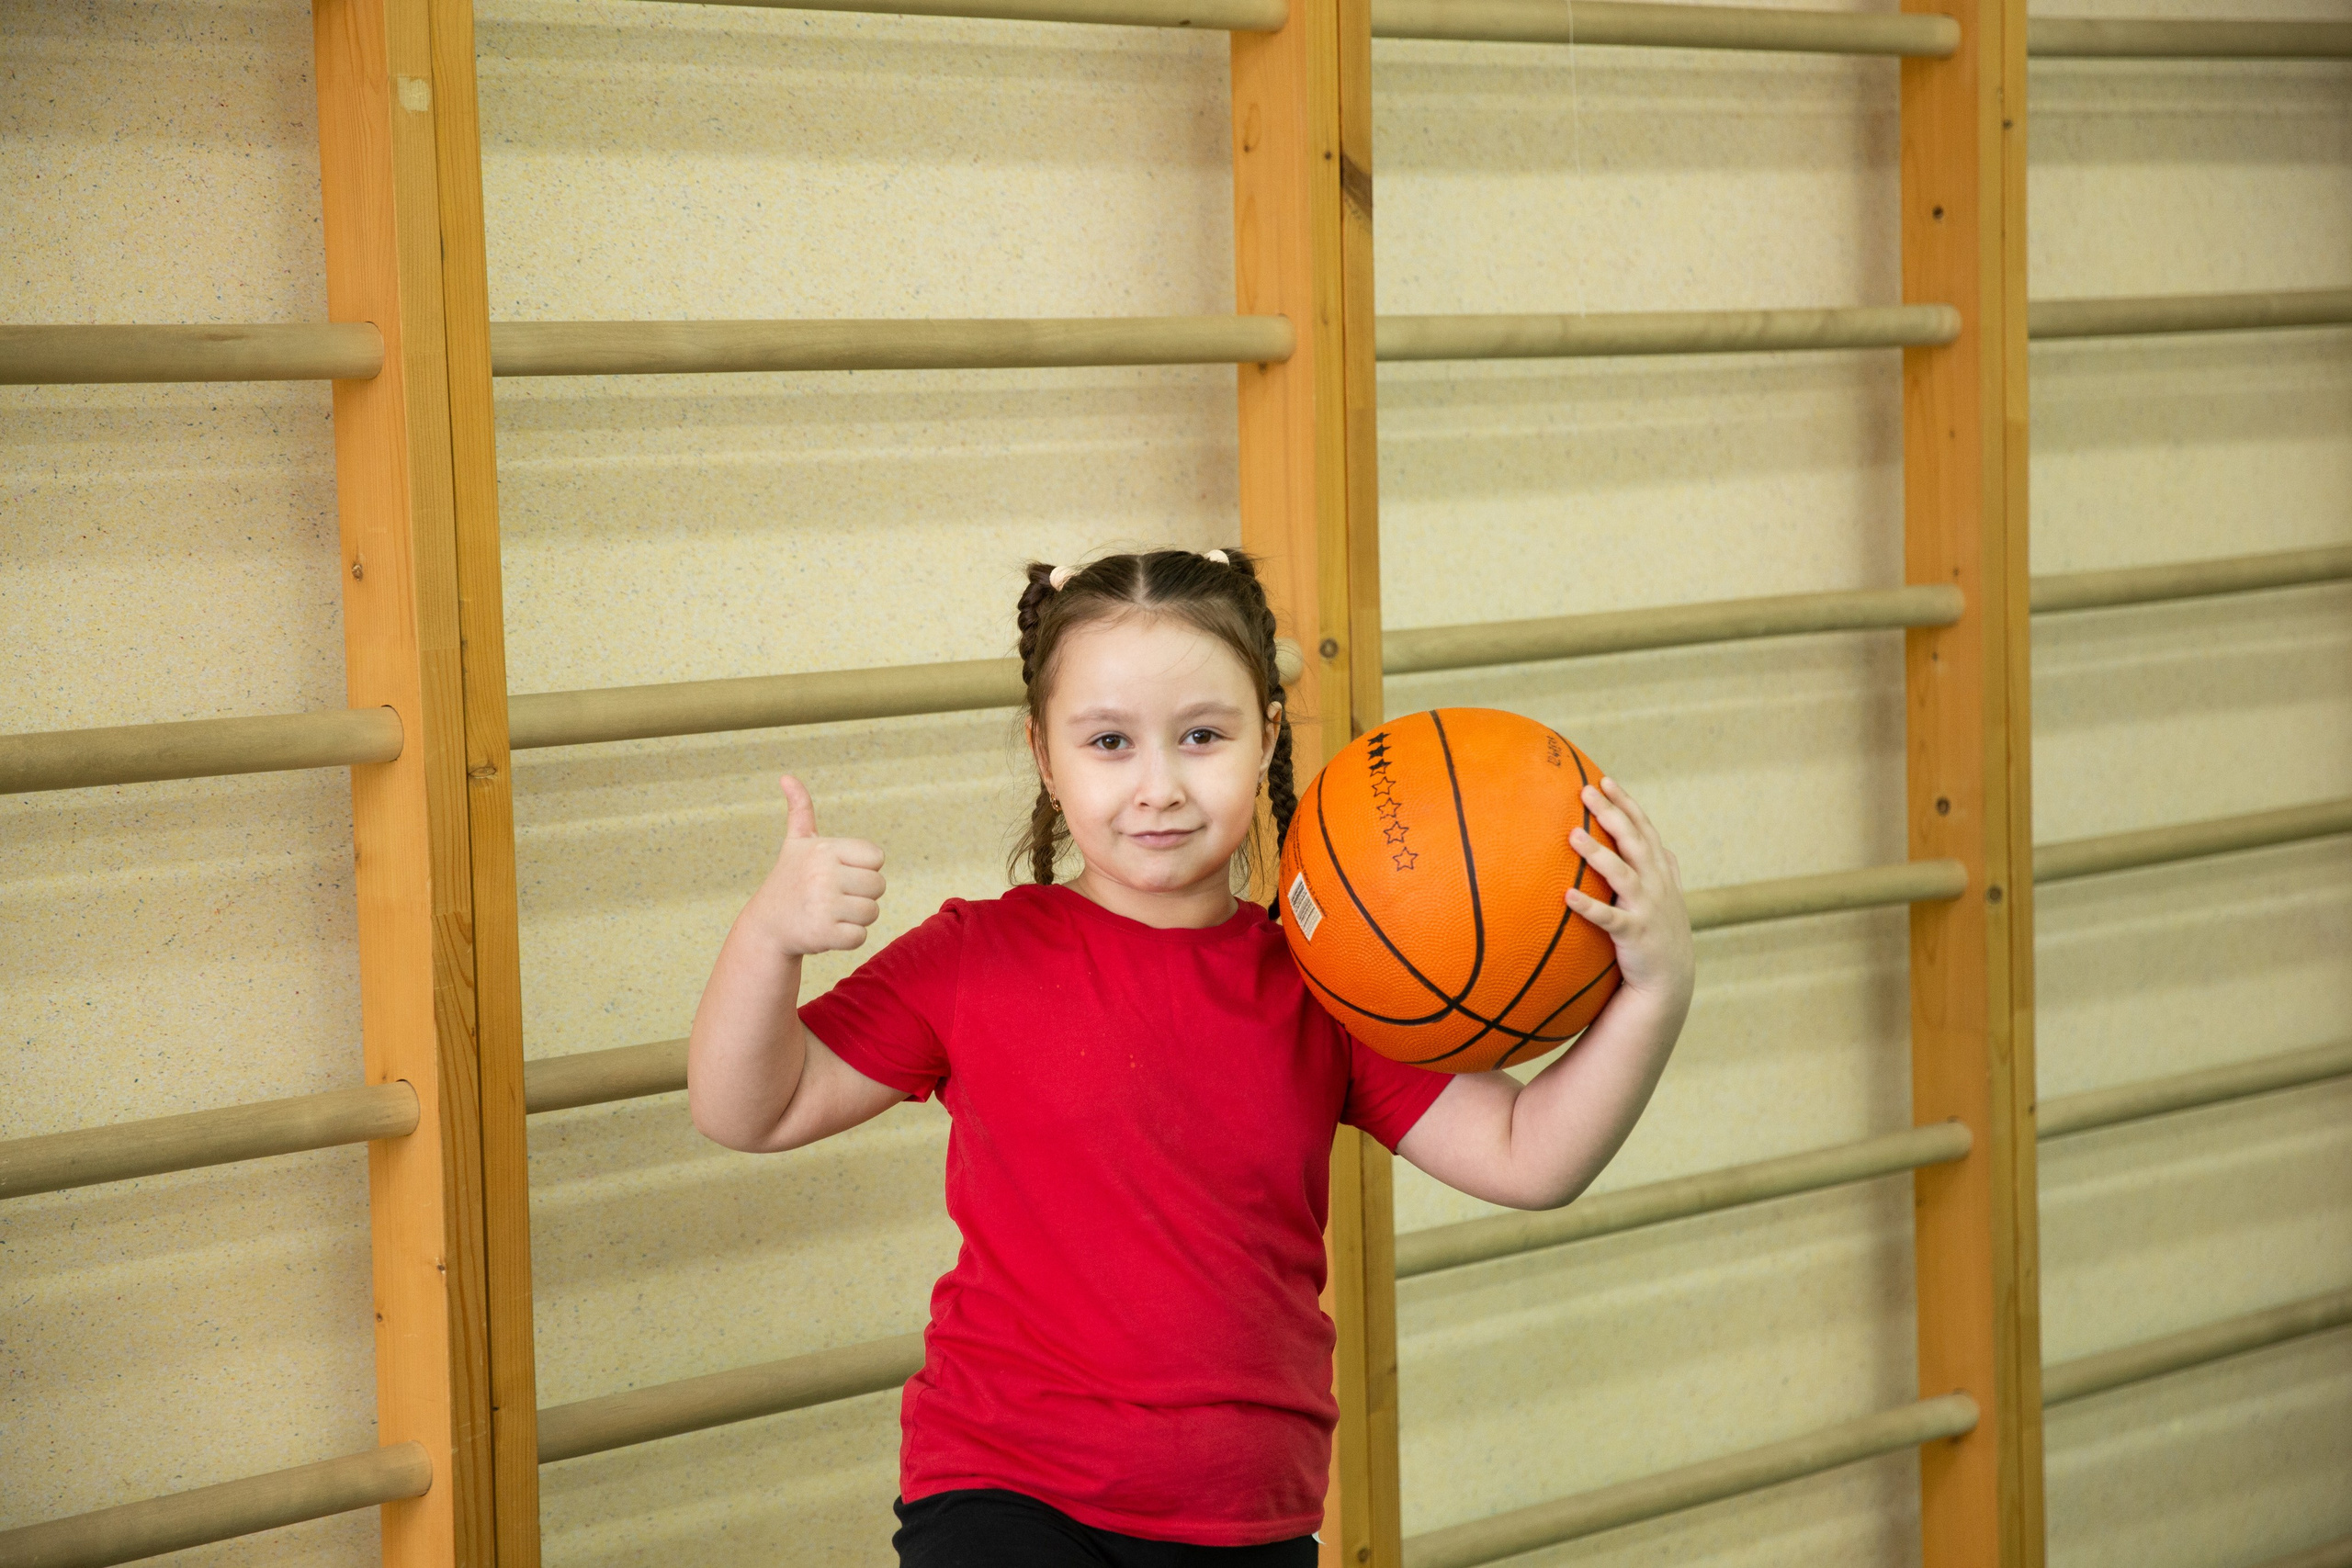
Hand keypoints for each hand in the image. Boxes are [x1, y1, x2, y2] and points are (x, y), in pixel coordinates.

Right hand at [745, 775, 885, 956]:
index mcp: (824, 849)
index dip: (863, 869)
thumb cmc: (790, 881)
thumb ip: (800, 810)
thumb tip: (786, 777)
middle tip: (834, 898)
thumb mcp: (796, 844)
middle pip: (879, 886)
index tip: (839, 874)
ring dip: (855, 918)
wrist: (767, 926)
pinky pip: (860, 937)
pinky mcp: (824, 934)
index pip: (877, 858)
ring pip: (872, 913)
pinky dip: (848, 939)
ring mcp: (823, 905)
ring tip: (829, 913)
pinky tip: (827, 931)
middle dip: (861, 895)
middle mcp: (823, 874)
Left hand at [1564, 777, 1693, 1003]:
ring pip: (1622, 875)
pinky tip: (1567, 895)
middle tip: (1585, 791)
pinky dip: (1589, 907)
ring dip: (1598, 854)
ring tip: (1572, 835)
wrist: (1670, 980)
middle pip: (1633, 841)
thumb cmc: (1662, 932)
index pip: (1643, 829)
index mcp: (1660, 872)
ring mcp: (1647, 909)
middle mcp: (1656, 885)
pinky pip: (1609, 919)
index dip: (1626, 804)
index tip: (1605, 780)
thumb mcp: (1670, 896)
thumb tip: (1663, 847)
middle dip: (1611, 814)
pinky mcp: (1634, 935)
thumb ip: (1665, 870)